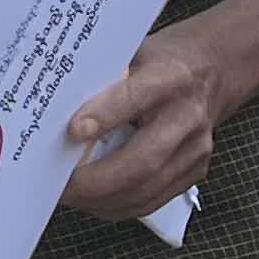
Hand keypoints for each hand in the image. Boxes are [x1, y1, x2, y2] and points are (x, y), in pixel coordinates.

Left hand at [60, 21, 231, 219]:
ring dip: (100, 199)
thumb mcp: (129, 54)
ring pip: (146, 188)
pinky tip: (90, 200)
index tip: (72, 131)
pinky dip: (115, 205)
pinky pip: (152, 200)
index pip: (135, 97)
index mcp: (170, 77)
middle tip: (57, 185)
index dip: (104, 115)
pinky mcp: (195, 172)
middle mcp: (189, 116)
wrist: (209, 73)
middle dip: (95, 180)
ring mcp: (196, 149)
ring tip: (66, 196)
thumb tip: (49, 108)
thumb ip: (99, 78)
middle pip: (143, 160)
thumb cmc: (155, 63)